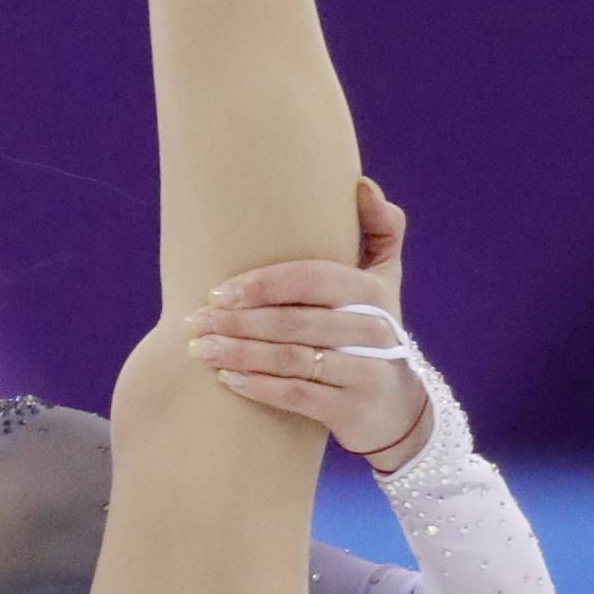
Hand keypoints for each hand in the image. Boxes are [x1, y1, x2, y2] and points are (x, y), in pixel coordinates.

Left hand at [180, 178, 433, 469]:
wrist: (399, 408)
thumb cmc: (374, 332)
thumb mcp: (386, 282)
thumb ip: (381, 231)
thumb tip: (362, 185)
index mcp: (373, 292)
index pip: (311, 279)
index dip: (263, 283)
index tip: (218, 291)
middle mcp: (373, 331)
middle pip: (293, 320)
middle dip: (236, 321)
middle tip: (193, 322)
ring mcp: (365, 372)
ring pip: (289, 358)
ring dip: (237, 353)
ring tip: (199, 349)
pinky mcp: (352, 409)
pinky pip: (296, 396)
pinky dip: (258, 386)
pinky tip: (226, 379)